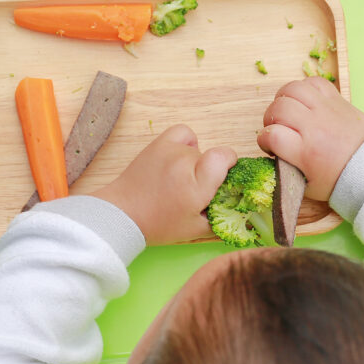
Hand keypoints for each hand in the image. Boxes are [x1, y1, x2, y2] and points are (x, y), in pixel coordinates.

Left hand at [91, 124, 236, 244]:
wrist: (122, 214)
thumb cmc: (159, 224)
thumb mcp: (195, 230)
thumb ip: (222, 219)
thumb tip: (241, 209)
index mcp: (197, 185)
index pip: (225, 156)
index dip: (229, 164)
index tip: (222, 178)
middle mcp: (185, 162)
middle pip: (210, 157)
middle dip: (208, 172)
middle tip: (193, 190)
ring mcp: (170, 150)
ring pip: (197, 149)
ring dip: (194, 162)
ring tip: (179, 179)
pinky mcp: (158, 144)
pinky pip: (183, 133)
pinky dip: (186, 143)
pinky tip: (179, 158)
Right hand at [257, 77, 363, 200]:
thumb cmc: (340, 179)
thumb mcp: (308, 186)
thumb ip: (287, 171)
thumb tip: (272, 157)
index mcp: (306, 152)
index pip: (272, 135)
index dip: (264, 140)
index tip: (270, 146)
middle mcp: (315, 127)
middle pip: (279, 108)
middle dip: (270, 119)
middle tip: (277, 129)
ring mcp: (326, 110)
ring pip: (292, 89)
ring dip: (283, 99)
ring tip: (287, 111)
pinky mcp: (337, 100)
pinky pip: (314, 82)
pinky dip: (303, 88)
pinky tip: (303, 102)